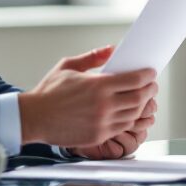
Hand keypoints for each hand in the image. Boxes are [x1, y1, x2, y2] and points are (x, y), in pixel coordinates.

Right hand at [19, 47, 157, 147]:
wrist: (33, 117)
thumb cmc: (48, 92)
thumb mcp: (68, 66)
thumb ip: (93, 57)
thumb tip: (111, 49)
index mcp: (98, 86)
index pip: (134, 80)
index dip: (147, 76)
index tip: (151, 73)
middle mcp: (104, 105)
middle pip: (139, 98)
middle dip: (150, 91)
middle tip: (152, 86)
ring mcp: (102, 122)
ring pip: (133, 115)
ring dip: (142, 106)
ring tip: (142, 98)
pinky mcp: (98, 136)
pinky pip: (122, 128)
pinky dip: (129, 119)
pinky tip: (128, 112)